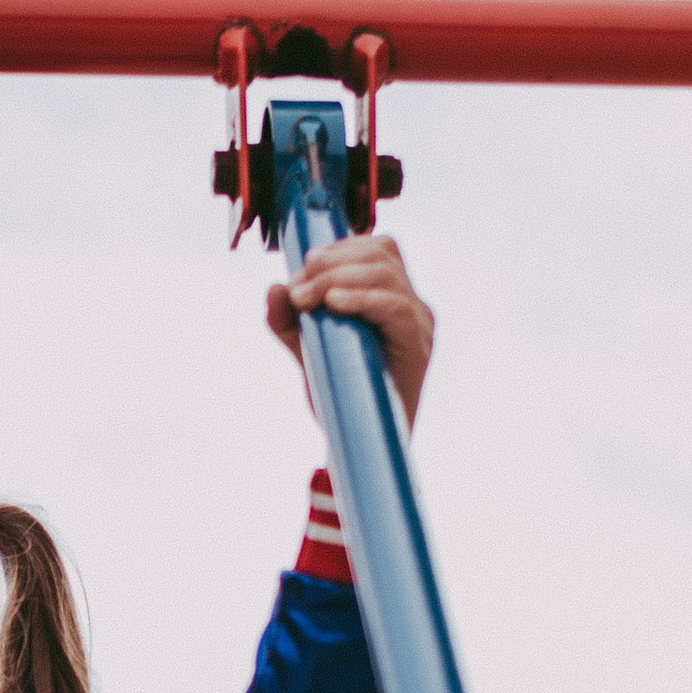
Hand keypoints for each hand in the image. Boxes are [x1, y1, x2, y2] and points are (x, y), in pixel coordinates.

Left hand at [266, 230, 433, 431]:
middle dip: (332, 263)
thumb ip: (289, 321)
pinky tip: (333, 305)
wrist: (357, 444)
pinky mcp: (417, 345)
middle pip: (381, 253)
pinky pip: (395, 307)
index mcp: (391, 297)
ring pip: (386, 274)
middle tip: (299, 288)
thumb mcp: (307, 351)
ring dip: (339, 278)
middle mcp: (410, 304)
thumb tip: (274, 288)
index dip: (338, 249)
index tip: (301, 271)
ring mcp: (417, 323)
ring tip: (308, 299)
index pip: (376, 248)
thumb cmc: (341, 397)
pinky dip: (361, 299)